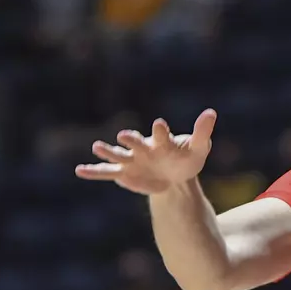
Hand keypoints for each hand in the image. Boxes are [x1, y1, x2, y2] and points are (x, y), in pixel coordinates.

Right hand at [75, 110, 216, 194]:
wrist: (176, 177)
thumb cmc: (187, 158)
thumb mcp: (198, 148)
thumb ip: (202, 132)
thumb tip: (211, 112)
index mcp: (161, 140)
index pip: (160, 134)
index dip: (160, 130)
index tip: (159, 125)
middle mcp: (143, 148)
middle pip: (135, 143)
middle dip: (131, 140)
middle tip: (124, 136)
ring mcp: (133, 160)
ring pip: (118, 155)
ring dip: (108, 152)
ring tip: (97, 147)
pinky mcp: (125, 174)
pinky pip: (107, 173)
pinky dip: (94, 172)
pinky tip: (79, 171)